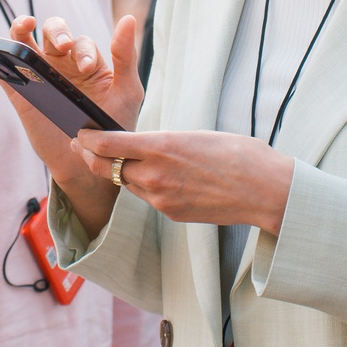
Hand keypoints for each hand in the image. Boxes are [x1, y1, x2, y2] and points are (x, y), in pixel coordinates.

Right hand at [2, 15, 141, 234]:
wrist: (89, 164)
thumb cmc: (114, 125)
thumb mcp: (127, 91)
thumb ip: (126, 56)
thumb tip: (128, 19)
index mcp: (86, 60)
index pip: (81, 43)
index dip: (82, 51)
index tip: (86, 69)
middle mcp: (62, 64)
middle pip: (53, 32)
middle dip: (56, 31)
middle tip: (63, 46)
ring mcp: (39, 77)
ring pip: (26, 43)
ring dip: (21, 29)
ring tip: (24, 25)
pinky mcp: (21, 95)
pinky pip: (4, 70)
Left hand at [73, 128, 293, 234]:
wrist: (265, 189)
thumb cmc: (238, 154)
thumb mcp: (195, 135)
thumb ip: (162, 142)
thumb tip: (142, 145)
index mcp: (160, 146)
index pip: (106, 143)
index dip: (87, 138)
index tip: (80, 132)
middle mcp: (154, 175)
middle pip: (105, 167)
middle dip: (91, 156)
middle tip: (83, 145)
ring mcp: (161, 198)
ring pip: (125, 183)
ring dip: (117, 171)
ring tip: (115, 158)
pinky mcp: (171, 213)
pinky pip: (146, 197)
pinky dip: (143, 185)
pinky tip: (153, 176)